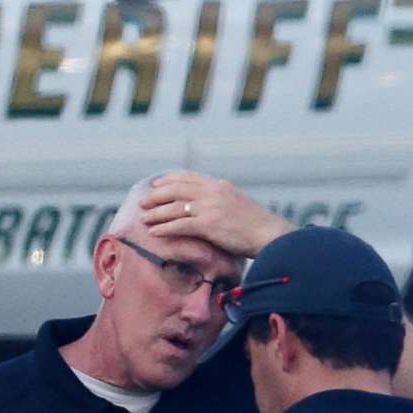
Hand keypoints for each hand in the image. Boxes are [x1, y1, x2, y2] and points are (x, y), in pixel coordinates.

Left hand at [135, 172, 291, 259]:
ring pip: (174, 207)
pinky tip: (154, 233)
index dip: (168, 181)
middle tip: (143, 202)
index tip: (156, 185)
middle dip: (156, 196)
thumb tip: (204, 201)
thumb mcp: (237, 201)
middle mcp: (212, 192)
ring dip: (156, 213)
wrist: (269, 234)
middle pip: (176, 189)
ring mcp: (210, 207)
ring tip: (143, 219)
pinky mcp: (209, 225)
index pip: (187, 177)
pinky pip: (180, 225)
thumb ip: (219, 197)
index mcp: (219, 184)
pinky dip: (164, 228)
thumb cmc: (255, 223)